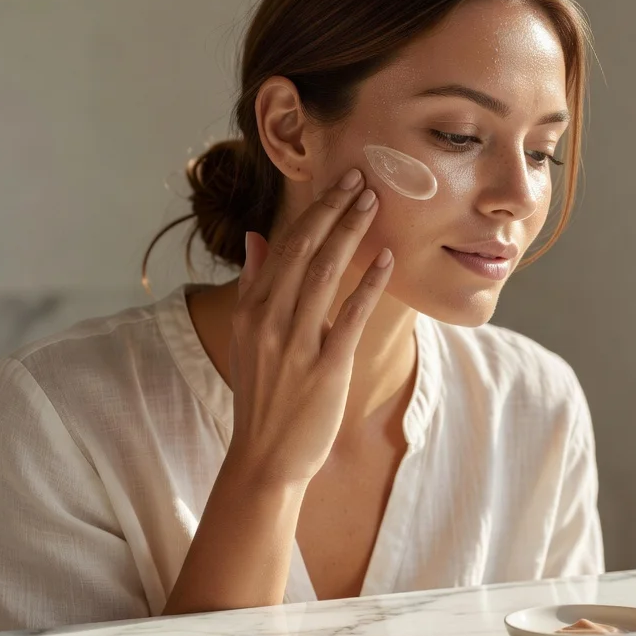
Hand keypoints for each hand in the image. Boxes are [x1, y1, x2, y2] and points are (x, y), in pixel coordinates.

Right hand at [226, 168, 391, 485]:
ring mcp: (297, 343)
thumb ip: (254, 286)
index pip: (285, 245)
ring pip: (327, 273)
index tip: (338, 183)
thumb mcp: (248, 336)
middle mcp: (270, 319)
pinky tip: (388, 260)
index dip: (315, 211)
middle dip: (335, 209)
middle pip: (306, 250)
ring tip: (375, 204)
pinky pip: (350, 316)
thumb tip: (258, 239)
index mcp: (252, 309)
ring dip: (353, 233)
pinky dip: (370, 284)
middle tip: (363, 178)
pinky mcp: (325, 367)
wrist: (264, 457)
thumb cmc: (263, 396)